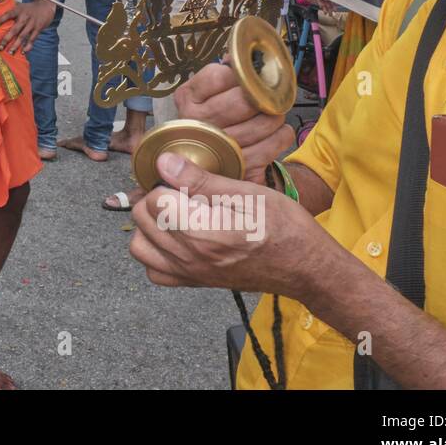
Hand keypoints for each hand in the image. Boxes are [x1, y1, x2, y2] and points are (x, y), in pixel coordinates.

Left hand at [0, 0, 55, 54]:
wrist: (46, 7)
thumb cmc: (28, 8)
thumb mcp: (19, 5)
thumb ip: (9, 8)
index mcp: (18, 10)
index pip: (8, 14)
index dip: (0, 20)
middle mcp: (25, 17)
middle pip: (15, 29)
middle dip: (7, 38)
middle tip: (0, 47)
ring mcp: (32, 24)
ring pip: (23, 36)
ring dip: (16, 45)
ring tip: (10, 52)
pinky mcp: (38, 29)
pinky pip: (32, 39)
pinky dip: (28, 46)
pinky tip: (23, 52)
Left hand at [129, 151, 334, 297]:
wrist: (305, 268)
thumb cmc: (285, 228)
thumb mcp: (248, 193)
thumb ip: (201, 180)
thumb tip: (165, 162)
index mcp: (203, 233)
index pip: (154, 200)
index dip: (166, 181)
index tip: (184, 177)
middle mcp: (190, 258)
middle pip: (141, 220)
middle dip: (153, 198)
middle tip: (178, 189)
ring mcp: (190, 273)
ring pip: (140, 247)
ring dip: (148, 225)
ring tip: (173, 210)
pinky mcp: (195, 282)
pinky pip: (155, 271)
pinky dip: (156, 252)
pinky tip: (175, 235)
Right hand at [173, 62, 295, 183]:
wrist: (204, 161)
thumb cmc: (209, 119)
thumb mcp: (202, 93)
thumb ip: (220, 72)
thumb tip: (243, 56)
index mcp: (187, 99)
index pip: (220, 76)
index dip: (241, 73)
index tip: (249, 76)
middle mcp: (199, 124)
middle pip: (245, 100)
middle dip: (263, 94)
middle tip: (267, 95)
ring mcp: (219, 148)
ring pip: (265, 122)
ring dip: (275, 115)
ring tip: (271, 113)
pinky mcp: (240, 167)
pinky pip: (275, 143)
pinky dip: (282, 134)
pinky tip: (275, 132)